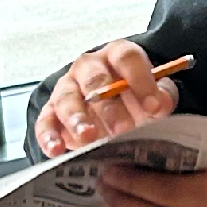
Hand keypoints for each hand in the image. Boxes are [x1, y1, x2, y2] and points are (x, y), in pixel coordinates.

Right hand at [34, 40, 174, 156]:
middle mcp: (88, 67)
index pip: (126, 58)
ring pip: (67, 100)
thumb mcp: (153, 94)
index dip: (141, 80)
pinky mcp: (51, 112)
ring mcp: (67, 88)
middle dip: (109, 107)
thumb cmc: (134, 97)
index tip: (154, 107)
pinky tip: (57, 150)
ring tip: (89, 138)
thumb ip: (161, 96)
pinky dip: (49, 137)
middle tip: (123, 129)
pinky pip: (45, 122)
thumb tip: (161, 104)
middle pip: (95, 80)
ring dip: (77, 119)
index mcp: (116, 55)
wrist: (112, 106)